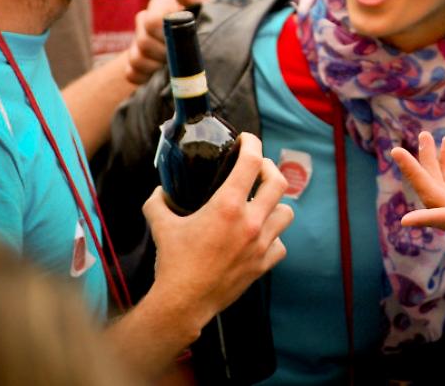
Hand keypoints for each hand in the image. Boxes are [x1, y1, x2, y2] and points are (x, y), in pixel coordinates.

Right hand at [123, 0, 208, 84]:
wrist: (199, 46)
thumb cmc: (204, 24)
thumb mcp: (204, 11)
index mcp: (160, 5)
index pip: (152, 21)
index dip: (165, 35)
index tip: (180, 40)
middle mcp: (144, 20)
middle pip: (143, 42)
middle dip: (163, 54)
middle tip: (178, 56)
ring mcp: (137, 41)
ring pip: (136, 59)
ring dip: (155, 67)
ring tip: (171, 66)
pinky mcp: (134, 61)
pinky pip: (130, 73)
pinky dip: (144, 78)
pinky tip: (158, 75)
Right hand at [144, 133, 293, 326]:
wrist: (183, 303)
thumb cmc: (173, 263)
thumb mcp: (160, 225)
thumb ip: (158, 202)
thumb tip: (159, 191)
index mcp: (227, 206)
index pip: (252, 162)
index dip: (252, 144)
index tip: (247, 140)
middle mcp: (250, 222)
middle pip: (279, 182)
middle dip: (269, 169)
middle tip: (258, 168)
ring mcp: (260, 244)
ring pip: (286, 213)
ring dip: (275, 205)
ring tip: (262, 204)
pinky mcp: (263, 264)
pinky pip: (281, 244)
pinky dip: (274, 238)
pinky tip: (260, 237)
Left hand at [393, 131, 444, 244]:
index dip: (431, 218)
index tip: (406, 220)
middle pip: (435, 201)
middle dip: (416, 173)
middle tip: (396, 150)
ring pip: (435, 191)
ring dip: (427, 164)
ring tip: (424, 136)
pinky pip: (442, 187)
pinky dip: (441, 167)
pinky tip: (444, 144)